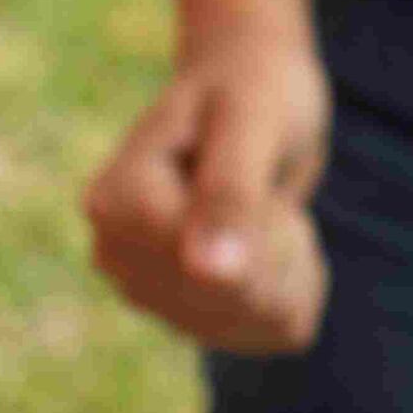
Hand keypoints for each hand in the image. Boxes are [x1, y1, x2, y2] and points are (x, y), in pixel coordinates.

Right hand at [80, 25, 330, 355]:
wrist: (247, 82)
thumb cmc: (248, 86)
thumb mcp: (249, 120)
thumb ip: (229, 192)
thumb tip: (209, 273)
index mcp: (116, 204)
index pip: (212, 269)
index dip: (264, 222)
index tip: (251, 160)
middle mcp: (120, 257)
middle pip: (239, 300)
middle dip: (280, 242)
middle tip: (261, 175)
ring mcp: (151, 291)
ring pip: (262, 320)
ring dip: (291, 260)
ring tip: (264, 199)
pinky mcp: (191, 315)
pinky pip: (275, 331)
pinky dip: (297, 282)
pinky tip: (272, 232)